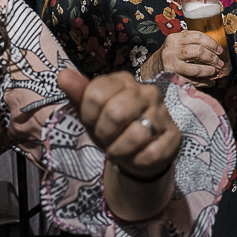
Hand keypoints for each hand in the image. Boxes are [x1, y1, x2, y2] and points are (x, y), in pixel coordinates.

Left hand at [57, 68, 180, 180]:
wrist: (137, 153)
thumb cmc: (111, 128)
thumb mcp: (90, 113)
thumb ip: (78, 94)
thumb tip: (62, 75)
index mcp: (124, 80)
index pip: (96, 94)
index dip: (89, 116)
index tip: (94, 122)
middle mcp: (147, 92)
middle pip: (116, 112)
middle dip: (105, 133)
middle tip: (107, 138)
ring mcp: (163, 113)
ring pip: (136, 134)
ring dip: (120, 150)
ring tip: (120, 149)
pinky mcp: (173, 136)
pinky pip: (151, 153)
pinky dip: (137, 160)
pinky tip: (137, 156)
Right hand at [141, 30, 227, 85]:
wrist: (152, 68)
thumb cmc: (170, 54)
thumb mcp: (176, 42)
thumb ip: (192, 41)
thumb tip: (215, 48)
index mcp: (174, 39)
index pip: (197, 37)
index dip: (211, 43)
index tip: (219, 50)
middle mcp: (171, 51)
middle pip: (198, 52)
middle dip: (212, 58)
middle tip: (219, 62)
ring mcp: (171, 66)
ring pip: (195, 69)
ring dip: (209, 71)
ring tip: (215, 72)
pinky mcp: (172, 79)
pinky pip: (192, 82)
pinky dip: (203, 83)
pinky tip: (209, 82)